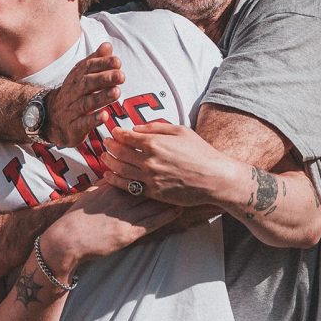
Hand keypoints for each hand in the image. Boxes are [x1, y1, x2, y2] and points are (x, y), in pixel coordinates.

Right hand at [42, 180, 181, 272]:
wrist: (68, 240)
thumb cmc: (75, 219)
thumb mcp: (88, 197)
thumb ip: (101, 187)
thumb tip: (108, 178)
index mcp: (109, 188)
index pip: (133, 173)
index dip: (148, 166)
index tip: (162, 158)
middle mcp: (119, 198)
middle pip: (147, 183)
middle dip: (164, 177)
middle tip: (181, 170)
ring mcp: (125, 215)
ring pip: (153, 201)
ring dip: (170, 195)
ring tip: (186, 188)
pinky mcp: (129, 232)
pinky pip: (152, 222)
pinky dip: (167, 215)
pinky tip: (178, 209)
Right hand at [47, 43, 123, 146]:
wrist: (50, 120)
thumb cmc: (73, 96)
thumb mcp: (80, 77)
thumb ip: (95, 62)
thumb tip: (107, 46)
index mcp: (75, 79)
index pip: (87, 68)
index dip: (101, 64)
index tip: (117, 61)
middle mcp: (72, 93)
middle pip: (86, 84)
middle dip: (104, 79)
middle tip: (121, 76)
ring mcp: (71, 110)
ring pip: (86, 102)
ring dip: (101, 97)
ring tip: (116, 92)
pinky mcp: (73, 128)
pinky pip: (82, 123)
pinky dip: (93, 120)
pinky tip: (105, 116)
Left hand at [102, 123, 243, 206]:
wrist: (215, 179)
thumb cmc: (201, 153)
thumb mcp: (180, 131)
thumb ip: (155, 128)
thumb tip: (136, 128)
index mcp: (154, 143)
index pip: (126, 137)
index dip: (116, 134)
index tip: (113, 132)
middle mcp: (149, 161)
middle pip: (119, 153)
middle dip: (110, 147)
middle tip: (105, 144)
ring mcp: (150, 178)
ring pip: (119, 170)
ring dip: (109, 163)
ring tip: (104, 158)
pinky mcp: (153, 192)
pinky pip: (128, 187)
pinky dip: (115, 181)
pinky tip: (109, 176)